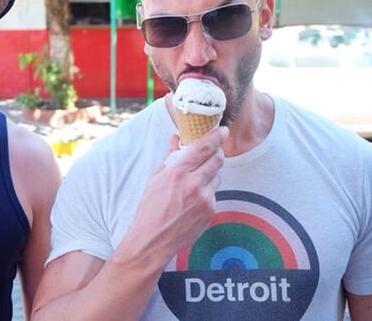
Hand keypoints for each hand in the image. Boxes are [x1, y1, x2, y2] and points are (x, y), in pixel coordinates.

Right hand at [118, 126, 227, 265]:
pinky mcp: (210, 212)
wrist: (151, 241)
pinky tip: (193, 199)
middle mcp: (193, 185)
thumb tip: (175, 138)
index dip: (216, 136)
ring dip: (211, 173)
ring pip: (217, 177)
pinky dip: (207, 192)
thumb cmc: (149, 209)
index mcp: (177, 173)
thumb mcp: (155, 179)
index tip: (222, 130)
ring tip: (195, 180)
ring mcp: (204, 200)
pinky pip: (214, 194)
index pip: (204, 148)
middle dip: (217, 153)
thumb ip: (169, 156)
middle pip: (217, 160)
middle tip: (213, 151)